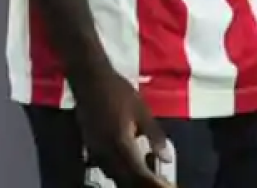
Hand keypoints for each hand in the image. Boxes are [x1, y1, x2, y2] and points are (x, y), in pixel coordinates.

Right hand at [76, 71, 174, 187]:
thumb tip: (167, 158)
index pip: (138, 174)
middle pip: (123, 179)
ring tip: (142, 171)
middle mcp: (105, 153)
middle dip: (140, 183)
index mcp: (121, 144)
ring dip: (127, 178)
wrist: (89, 78)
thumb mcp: (142, 111)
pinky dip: (116, 170)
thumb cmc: (118, 92)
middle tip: (154, 178)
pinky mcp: (88, 146)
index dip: (151, 182)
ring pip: (112, 174)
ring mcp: (95, 150)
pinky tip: (125, 162)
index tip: (163, 183)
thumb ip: (155, 137)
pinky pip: (103, 166)